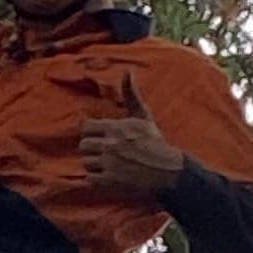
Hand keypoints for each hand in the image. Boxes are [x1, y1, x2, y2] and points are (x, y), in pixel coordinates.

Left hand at [76, 75, 186, 200]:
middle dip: (92, 149)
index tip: (103, 138)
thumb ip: (131, 94)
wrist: (168, 171)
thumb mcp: (143, 116)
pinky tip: (110, 176)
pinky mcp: (110, 181)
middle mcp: (110, 145)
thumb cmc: (155, 142)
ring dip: (94, 165)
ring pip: (86, 162)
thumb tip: (127, 71)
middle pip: (83, 146)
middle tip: (105, 153)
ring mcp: (110, 163)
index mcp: (116, 127)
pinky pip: (90, 179)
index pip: (87, 127)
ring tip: (109, 165)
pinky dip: (97, 179)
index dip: (93, 133)